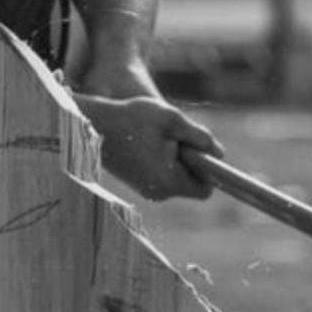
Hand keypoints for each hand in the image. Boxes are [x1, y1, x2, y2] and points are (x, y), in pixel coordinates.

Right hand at [74, 92, 222, 202]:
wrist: (92, 123)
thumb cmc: (132, 119)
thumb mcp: (173, 120)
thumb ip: (200, 137)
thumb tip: (219, 153)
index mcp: (169, 182)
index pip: (206, 189)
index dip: (209, 168)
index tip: (200, 147)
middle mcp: (158, 193)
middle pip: (191, 182)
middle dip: (191, 160)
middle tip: (175, 135)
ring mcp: (145, 190)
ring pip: (175, 176)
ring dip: (175, 156)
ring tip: (158, 135)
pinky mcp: (137, 182)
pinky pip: (161, 173)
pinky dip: (161, 157)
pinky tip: (148, 139)